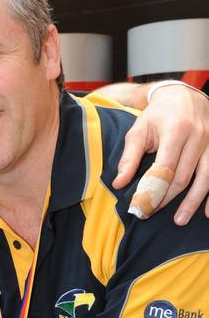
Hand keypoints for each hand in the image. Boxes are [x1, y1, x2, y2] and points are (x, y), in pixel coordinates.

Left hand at [113, 84, 208, 223]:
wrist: (183, 96)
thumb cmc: (157, 116)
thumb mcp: (138, 131)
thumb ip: (129, 158)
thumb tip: (118, 183)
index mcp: (176, 130)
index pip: (165, 167)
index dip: (154, 189)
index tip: (141, 206)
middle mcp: (198, 135)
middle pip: (183, 176)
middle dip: (167, 198)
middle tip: (151, 214)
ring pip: (204, 178)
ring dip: (192, 202)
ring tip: (179, 220)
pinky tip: (208, 212)